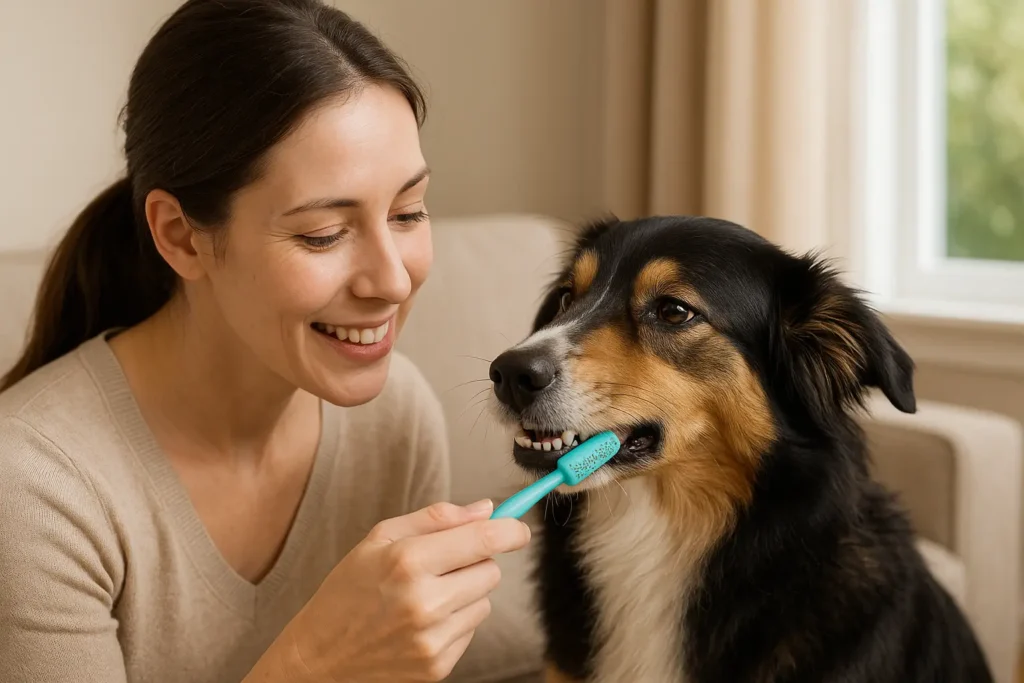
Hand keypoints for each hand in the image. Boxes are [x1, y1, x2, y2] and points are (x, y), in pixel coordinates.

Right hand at [268, 500, 530, 681]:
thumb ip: (436, 518)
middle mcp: (424, 601)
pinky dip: (454, 623)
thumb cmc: (347, 590)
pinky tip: (420, 622)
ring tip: (424, 596)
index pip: (484, 539)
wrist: (319, 657)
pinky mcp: (438, 666)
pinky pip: (470, 631)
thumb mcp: (380, 538)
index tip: (519, 528)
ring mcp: (432, 638)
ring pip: (484, 602)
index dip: (511, 530)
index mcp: (408, 561)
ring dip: (465, 594)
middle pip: (490, 570)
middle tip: (441, 565)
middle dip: (475, 561)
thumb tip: (487, 509)